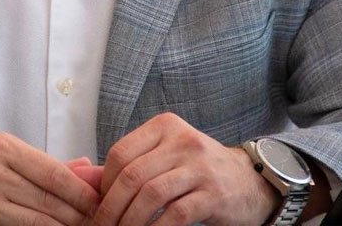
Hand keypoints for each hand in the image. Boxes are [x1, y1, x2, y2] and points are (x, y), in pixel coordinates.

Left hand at [91, 113, 275, 225]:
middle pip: (132, 175)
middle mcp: (183, 141)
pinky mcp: (213, 194)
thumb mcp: (169, 156)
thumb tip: (91, 185)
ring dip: (129, 222)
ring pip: (150, 195)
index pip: (121, 153)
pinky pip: (175, 214)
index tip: (98, 205)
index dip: (104, 184)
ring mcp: (200, 167)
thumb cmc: (199, 170)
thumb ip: (137, 163)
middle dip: (110, 208)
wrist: (250, 182)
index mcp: (165, 127)